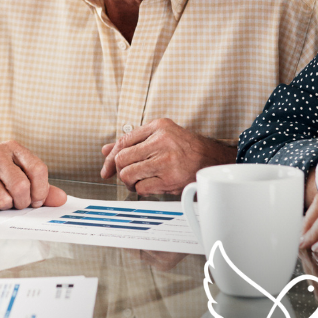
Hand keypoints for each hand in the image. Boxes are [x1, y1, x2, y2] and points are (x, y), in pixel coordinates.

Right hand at [0, 141, 67, 212]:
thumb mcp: (14, 173)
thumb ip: (39, 186)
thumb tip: (61, 199)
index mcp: (12, 148)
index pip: (38, 168)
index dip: (42, 190)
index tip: (37, 200)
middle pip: (21, 186)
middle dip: (22, 203)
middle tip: (17, 204)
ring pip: (4, 200)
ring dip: (4, 208)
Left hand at [100, 118, 234, 194]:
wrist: (211, 160)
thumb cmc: (186, 148)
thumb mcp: (161, 136)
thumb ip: (133, 141)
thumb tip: (106, 150)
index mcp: (158, 127)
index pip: (123, 141)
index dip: (110, 157)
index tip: (107, 168)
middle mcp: (161, 141)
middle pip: (122, 159)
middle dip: (120, 171)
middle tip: (127, 175)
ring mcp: (166, 160)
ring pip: (128, 174)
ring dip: (129, 182)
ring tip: (137, 181)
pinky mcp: (170, 179)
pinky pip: (141, 188)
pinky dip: (140, 190)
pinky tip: (148, 186)